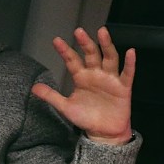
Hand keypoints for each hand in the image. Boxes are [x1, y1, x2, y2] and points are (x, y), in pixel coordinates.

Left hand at [31, 26, 134, 143]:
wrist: (103, 132)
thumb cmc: (85, 117)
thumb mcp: (65, 107)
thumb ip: (51, 96)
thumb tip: (33, 87)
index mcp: (81, 77)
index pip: (72, 60)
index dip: (65, 51)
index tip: (56, 40)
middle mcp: (96, 74)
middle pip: (91, 54)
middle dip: (85, 43)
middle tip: (78, 31)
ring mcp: (110, 79)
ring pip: (109, 58)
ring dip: (106, 45)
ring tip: (102, 32)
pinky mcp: (123, 87)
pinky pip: (127, 73)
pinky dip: (130, 63)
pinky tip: (130, 52)